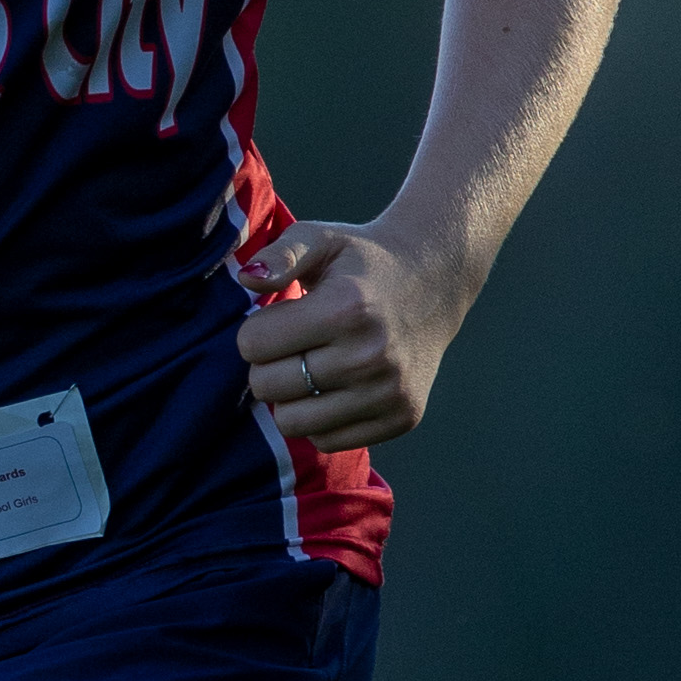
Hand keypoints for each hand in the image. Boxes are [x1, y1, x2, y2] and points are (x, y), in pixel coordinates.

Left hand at [234, 217, 458, 449]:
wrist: (433, 281)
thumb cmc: (361, 262)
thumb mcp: (320, 239)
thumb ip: (280, 254)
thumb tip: (248, 278)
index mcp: (347, 308)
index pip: (252, 345)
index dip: (255, 331)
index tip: (278, 319)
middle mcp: (371, 356)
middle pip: (267, 387)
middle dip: (267, 365)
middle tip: (293, 346)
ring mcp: (390, 392)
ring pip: (292, 423)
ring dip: (290, 398)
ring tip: (310, 367)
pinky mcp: (403, 418)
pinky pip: (327, 441)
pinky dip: (320, 419)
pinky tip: (336, 387)